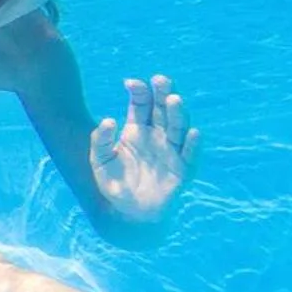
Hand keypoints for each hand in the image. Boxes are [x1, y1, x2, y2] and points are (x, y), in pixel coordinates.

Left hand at [91, 74, 198, 223]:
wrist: (129, 212)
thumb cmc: (114, 184)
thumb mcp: (99, 162)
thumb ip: (99, 141)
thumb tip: (108, 120)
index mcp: (137, 130)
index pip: (141, 104)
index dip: (138, 92)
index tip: (130, 82)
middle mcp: (157, 135)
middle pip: (163, 109)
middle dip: (162, 93)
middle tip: (160, 79)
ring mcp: (171, 150)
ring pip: (178, 126)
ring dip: (177, 112)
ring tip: (173, 99)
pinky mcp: (182, 169)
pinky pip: (190, 155)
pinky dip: (192, 144)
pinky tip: (192, 133)